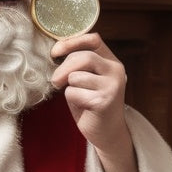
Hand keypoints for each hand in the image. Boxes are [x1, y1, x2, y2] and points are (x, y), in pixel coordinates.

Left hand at [51, 32, 137, 171]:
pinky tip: (83, 107)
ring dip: (69, 87)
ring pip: (76, 76)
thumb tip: (56, 51)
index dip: (71, 42)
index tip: (55, 52)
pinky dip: (72, 100)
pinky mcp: (104, 101)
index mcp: (112, 61)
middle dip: (63, 68)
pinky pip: (74, 93)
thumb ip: (79, 64)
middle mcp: (116, 71)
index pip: (93, 39)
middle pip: (83, 57)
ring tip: (77, 96)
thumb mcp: (88, 79)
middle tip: (56, 81)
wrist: (108, 132)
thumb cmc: (92, 103)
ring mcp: (112, 86)